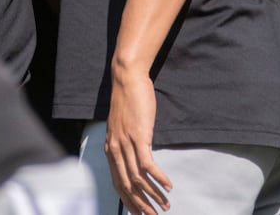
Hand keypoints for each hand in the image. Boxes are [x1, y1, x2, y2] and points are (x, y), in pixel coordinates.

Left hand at [106, 67, 170, 214]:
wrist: (127, 78)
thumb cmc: (128, 100)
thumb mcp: (122, 126)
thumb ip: (125, 144)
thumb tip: (135, 157)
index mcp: (110, 150)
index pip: (117, 184)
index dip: (128, 202)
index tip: (140, 214)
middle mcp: (115, 150)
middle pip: (127, 187)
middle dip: (141, 205)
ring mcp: (126, 144)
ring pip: (138, 179)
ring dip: (153, 195)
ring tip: (165, 205)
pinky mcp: (139, 136)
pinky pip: (148, 164)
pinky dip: (158, 178)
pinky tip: (168, 186)